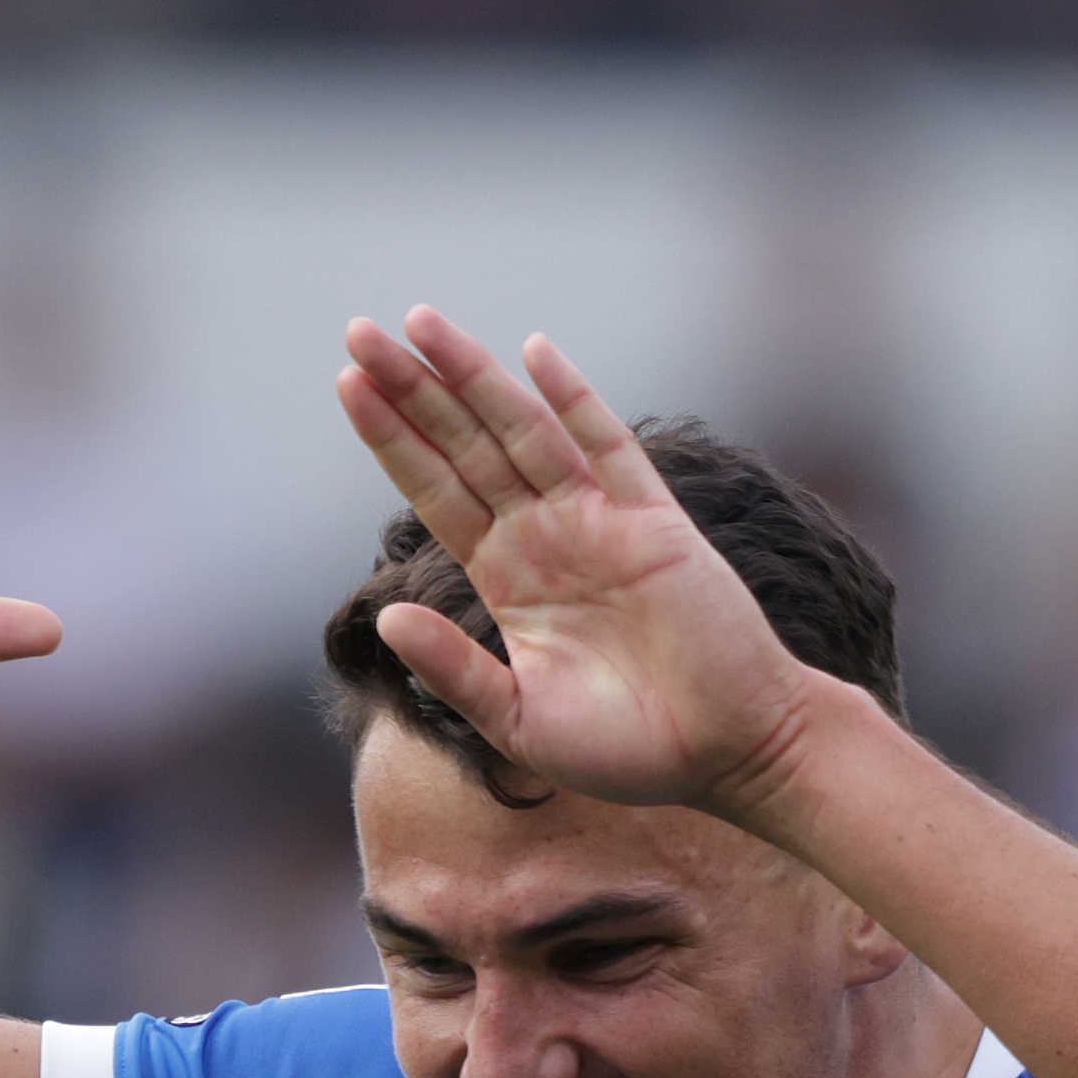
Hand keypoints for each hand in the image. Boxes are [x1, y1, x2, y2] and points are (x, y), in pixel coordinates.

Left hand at [334, 307, 815, 820]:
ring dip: (472, 377)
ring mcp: (599, 523)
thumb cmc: (629, 751)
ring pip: (522, 432)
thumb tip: (388, 616)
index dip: (392, 439)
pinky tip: (535, 351)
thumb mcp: (519, 720)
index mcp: (508, 580)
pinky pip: (608, 447)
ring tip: (418, 324)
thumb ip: (453, 670)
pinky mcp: (654, 523)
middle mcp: (546, 538)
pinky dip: (573, 399)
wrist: (730, 754)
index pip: (436, 492)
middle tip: (358, 330)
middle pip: (466, 446)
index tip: (347, 383)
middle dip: (413, 391)